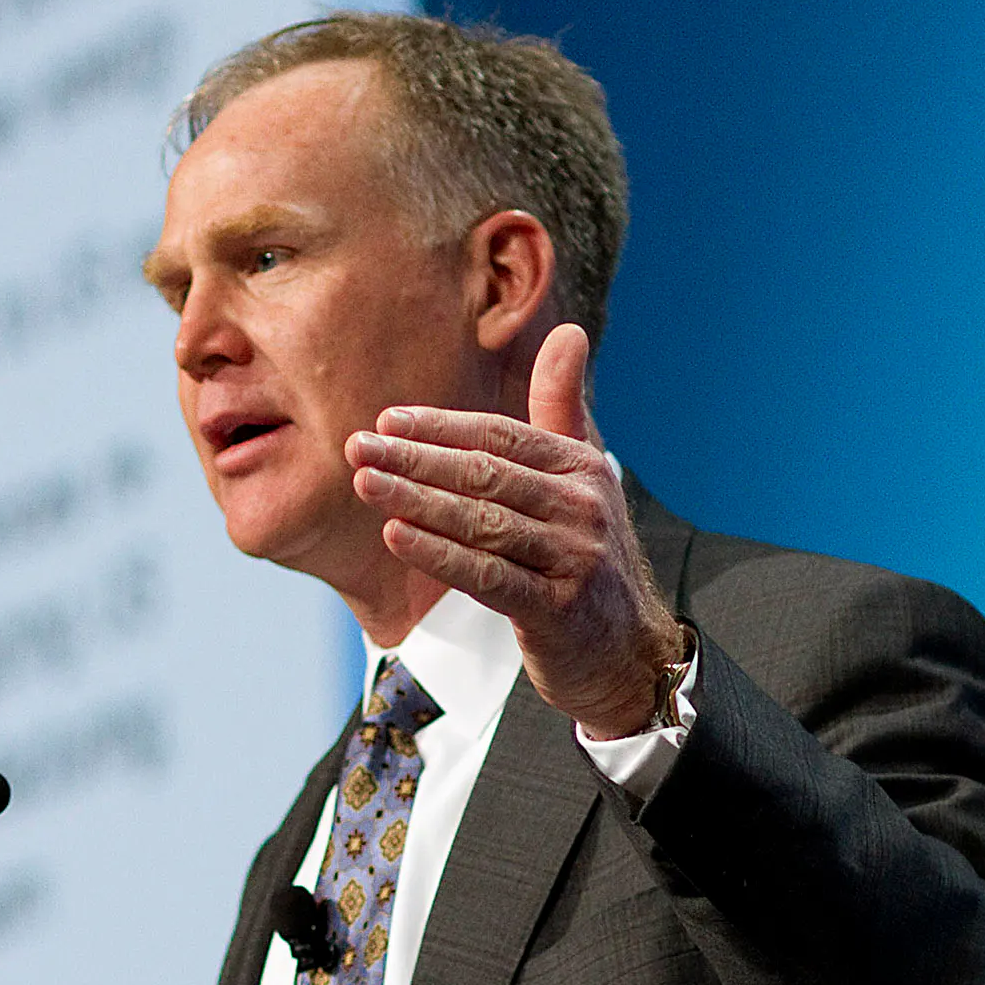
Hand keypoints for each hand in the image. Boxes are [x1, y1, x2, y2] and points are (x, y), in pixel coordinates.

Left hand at [347, 322, 686, 736]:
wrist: (627, 652)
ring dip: (416, 500)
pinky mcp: (556, 610)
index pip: (502, 437)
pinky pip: (486, 574)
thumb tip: (568, 332)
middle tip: (357, 445)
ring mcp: (572, 559)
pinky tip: (395, 535)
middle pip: (485, 474)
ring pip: (481, 522)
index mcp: (582, 469)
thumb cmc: (586, 557)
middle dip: (415, 458)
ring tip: (365, 482)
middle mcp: (582, 508)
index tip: (387, 420)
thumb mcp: (581, 480)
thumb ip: (561, 411)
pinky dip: (438, 553)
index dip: (441, 427)